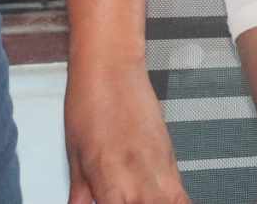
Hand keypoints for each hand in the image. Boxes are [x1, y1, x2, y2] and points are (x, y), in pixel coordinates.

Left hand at [64, 61, 188, 203]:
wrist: (112, 67)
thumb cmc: (89, 102)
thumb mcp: (75, 154)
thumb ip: (80, 193)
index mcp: (109, 183)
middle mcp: (139, 182)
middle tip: (122, 200)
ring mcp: (160, 172)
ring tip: (145, 200)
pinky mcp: (172, 161)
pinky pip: (181, 197)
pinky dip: (176, 203)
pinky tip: (164, 201)